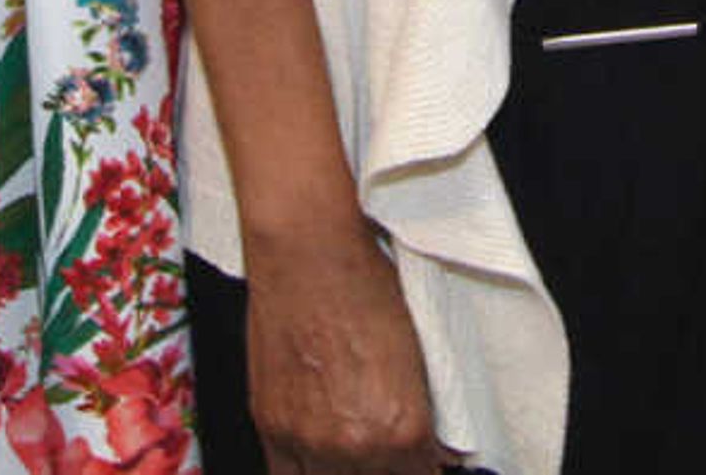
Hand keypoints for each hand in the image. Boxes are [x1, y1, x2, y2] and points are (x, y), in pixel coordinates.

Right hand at [242, 216, 443, 474]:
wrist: (308, 253)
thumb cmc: (364, 286)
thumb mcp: (417, 355)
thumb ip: (423, 414)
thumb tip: (435, 448)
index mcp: (404, 427)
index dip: (423, 468)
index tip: (421, 462)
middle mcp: (357, 445)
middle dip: (388, 471)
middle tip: (389, 455)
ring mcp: (309, 441)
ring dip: (348, 473)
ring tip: (353, 456)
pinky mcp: (271, 427)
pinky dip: (306, 472)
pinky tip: (318, 461)